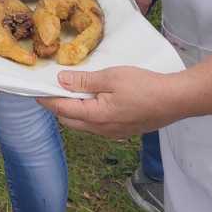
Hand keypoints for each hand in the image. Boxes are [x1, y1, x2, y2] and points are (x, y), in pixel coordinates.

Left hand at [40, 65, 185, 137]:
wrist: (176, 100)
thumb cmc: (144, 86)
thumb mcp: (111, 78)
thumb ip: (84, 82)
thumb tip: (60, 81)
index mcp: (95, 116)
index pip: (62, 110)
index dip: (47, 100)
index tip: (35, 92)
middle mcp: (102, 130)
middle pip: (70, 121)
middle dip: (58, 107)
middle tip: (53, 90)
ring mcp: (114, 133)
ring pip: (84, 125)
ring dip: (74, 111)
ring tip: (73, 92)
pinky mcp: (124, 131)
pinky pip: (98, 125)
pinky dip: (89, 114)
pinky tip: (95, 101)